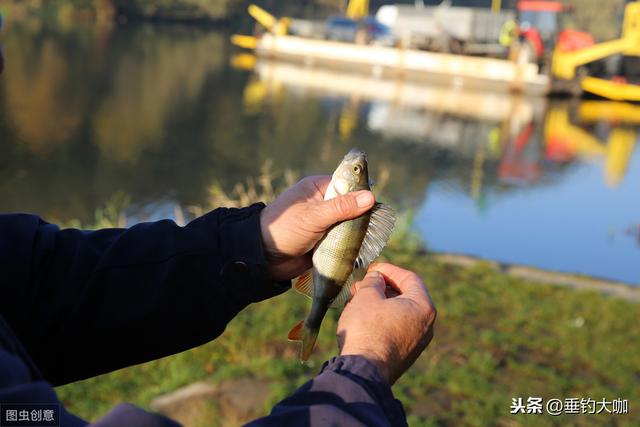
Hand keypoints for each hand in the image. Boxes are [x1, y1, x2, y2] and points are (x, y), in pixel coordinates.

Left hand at [260, 176, 374, 281]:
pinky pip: (343, 240)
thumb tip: (371, 197)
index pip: (347, 184)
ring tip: (373, 240)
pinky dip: (351, 244)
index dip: (362, 192)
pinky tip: (363, 249)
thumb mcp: (314, 216)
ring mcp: (324, 223)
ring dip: (358, 232)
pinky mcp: (325, 240)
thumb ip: (341, 207)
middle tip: (377, 226)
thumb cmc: (284, 228)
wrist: (263, 258)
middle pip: (351, 205)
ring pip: (349, 224)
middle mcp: (322, 203)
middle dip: (363, 215)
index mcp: (317, 188)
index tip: (377, 205)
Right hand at [337, 263, 436, 384]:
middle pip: (406, 295)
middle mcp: (426, 324)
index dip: (389, 269)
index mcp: (423, 306)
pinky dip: (382, 318)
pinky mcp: (405, 354)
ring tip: (358, 299)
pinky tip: (363, 317)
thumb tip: (376, 278)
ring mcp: (417, 342)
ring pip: (400, 313)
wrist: (363, 371)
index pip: (410, 278)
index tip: (372, 268)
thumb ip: (373, 281)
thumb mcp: (367, 296)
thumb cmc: (366, 330)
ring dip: (380, 302)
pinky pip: (396, 328)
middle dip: (383, 286)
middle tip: (363, 283)